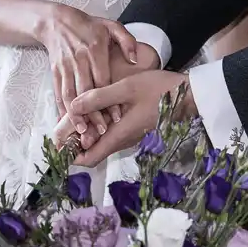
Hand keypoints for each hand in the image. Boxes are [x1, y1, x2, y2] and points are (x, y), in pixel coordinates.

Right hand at [37, 7, 151, 137]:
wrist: (56, 21)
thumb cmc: (88, 25)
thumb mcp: (111, 26)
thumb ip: (127, 41)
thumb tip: (134, 60)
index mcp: (95, 50)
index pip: (103, 80)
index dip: (109, 100)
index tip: (115, 117)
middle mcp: (79, 60)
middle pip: (86, 91)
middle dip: (93, 113)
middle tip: (101, 132)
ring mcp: (65, 67)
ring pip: (70, 95)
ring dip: (75, 115)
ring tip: (82, 131)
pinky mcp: (55, 72)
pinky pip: (58, 93)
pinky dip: (61, 109)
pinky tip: (66, 122)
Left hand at [60, 70, 196, 166]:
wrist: (190, 96)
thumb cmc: (161, 91)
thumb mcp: (127, 88)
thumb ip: (99, 97)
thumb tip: (73, 106)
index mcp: (120, 135)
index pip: (88, 158)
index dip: (69, 154)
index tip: (57, 142)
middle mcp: (124, 141)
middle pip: (92, 151)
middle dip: (75, 141)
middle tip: (63, 122)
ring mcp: (130, 137)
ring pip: (101, 142)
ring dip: (87, 132)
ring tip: (76, 112)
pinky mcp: (135, 129)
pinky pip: (112, 134)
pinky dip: (99, 126)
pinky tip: (95, 109)